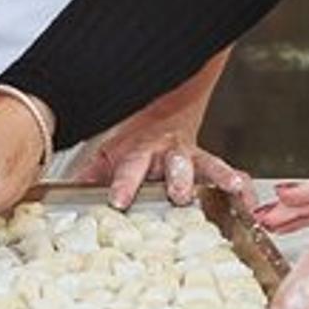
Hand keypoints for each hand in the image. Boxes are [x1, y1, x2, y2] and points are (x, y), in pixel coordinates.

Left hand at [71, 124, 254, 211]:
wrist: (164, 108)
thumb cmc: (135, 141)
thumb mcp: (109, 155)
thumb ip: (91, 176)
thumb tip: (57, 195)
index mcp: (140, 152)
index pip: (130, 167)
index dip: (124, 182)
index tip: (119, 199)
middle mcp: (169, 154)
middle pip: (174, 165)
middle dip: (178, 180)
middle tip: (179, 196)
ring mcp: (193, 157)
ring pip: (208, 164)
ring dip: (221, 177)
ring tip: (235, 190)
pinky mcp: (211, 164)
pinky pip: (232, 174)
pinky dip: (244, 187)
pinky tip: (251, 200)